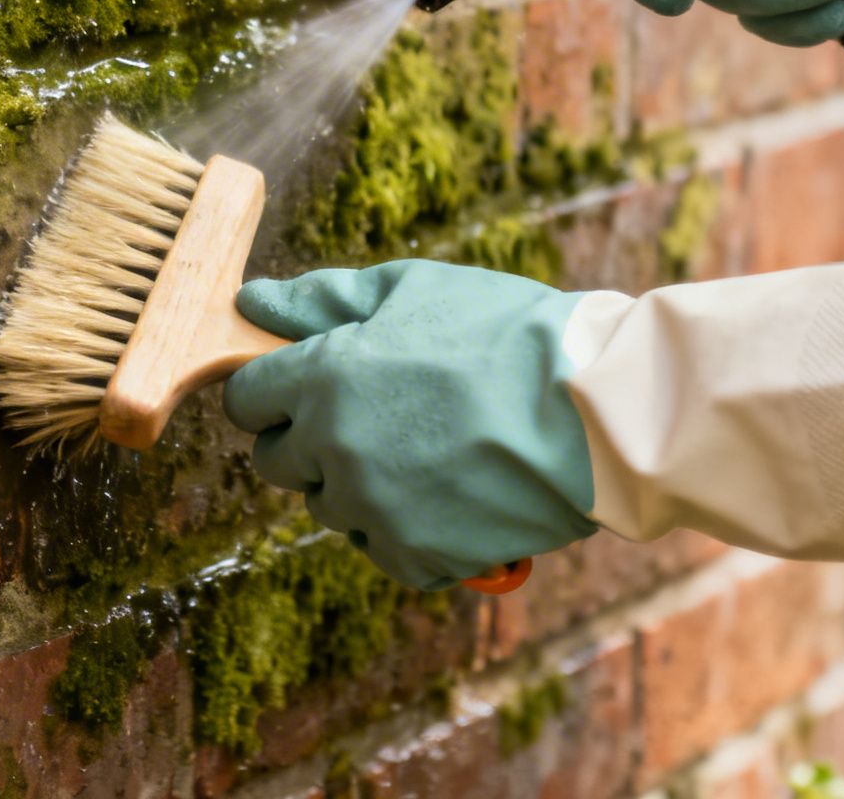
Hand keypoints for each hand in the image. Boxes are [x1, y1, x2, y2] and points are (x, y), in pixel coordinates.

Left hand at [222, 261, 597, 589]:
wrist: (598, 410)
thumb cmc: (507, 335)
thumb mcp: (412, 288)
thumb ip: (321, 298)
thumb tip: (252, 302)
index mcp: (322, 378)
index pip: (245, 399)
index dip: (272, 389)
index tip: (305, 385)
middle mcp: (332, 448)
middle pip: (277, 462)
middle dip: (308, 441)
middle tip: (375, 418)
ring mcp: (372, 508)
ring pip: (330, 508)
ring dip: (360, 486)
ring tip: (428, 451)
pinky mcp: (415, 554)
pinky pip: (384, 551)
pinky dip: (409, 531)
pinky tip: (451, 493)